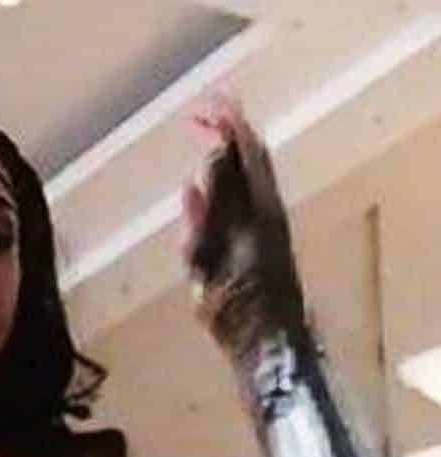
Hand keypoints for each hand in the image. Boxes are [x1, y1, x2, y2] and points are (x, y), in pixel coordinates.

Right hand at [180, 96, 305, 361]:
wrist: (266, 341)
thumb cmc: (237, 306)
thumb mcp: (211, 258)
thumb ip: (206, 215)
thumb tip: (201, 171)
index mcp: (257, 209)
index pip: (245, 151)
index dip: (226, 123)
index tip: (200, 106)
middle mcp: (264, 211)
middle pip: (252, 158)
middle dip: (229, 128)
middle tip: (204, 108)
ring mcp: (262, 226)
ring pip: (248, 177)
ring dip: (227, 152)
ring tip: (206, 132)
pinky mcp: (254, 243)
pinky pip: (239, 200)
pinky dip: (221, 182)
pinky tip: (200, 185)